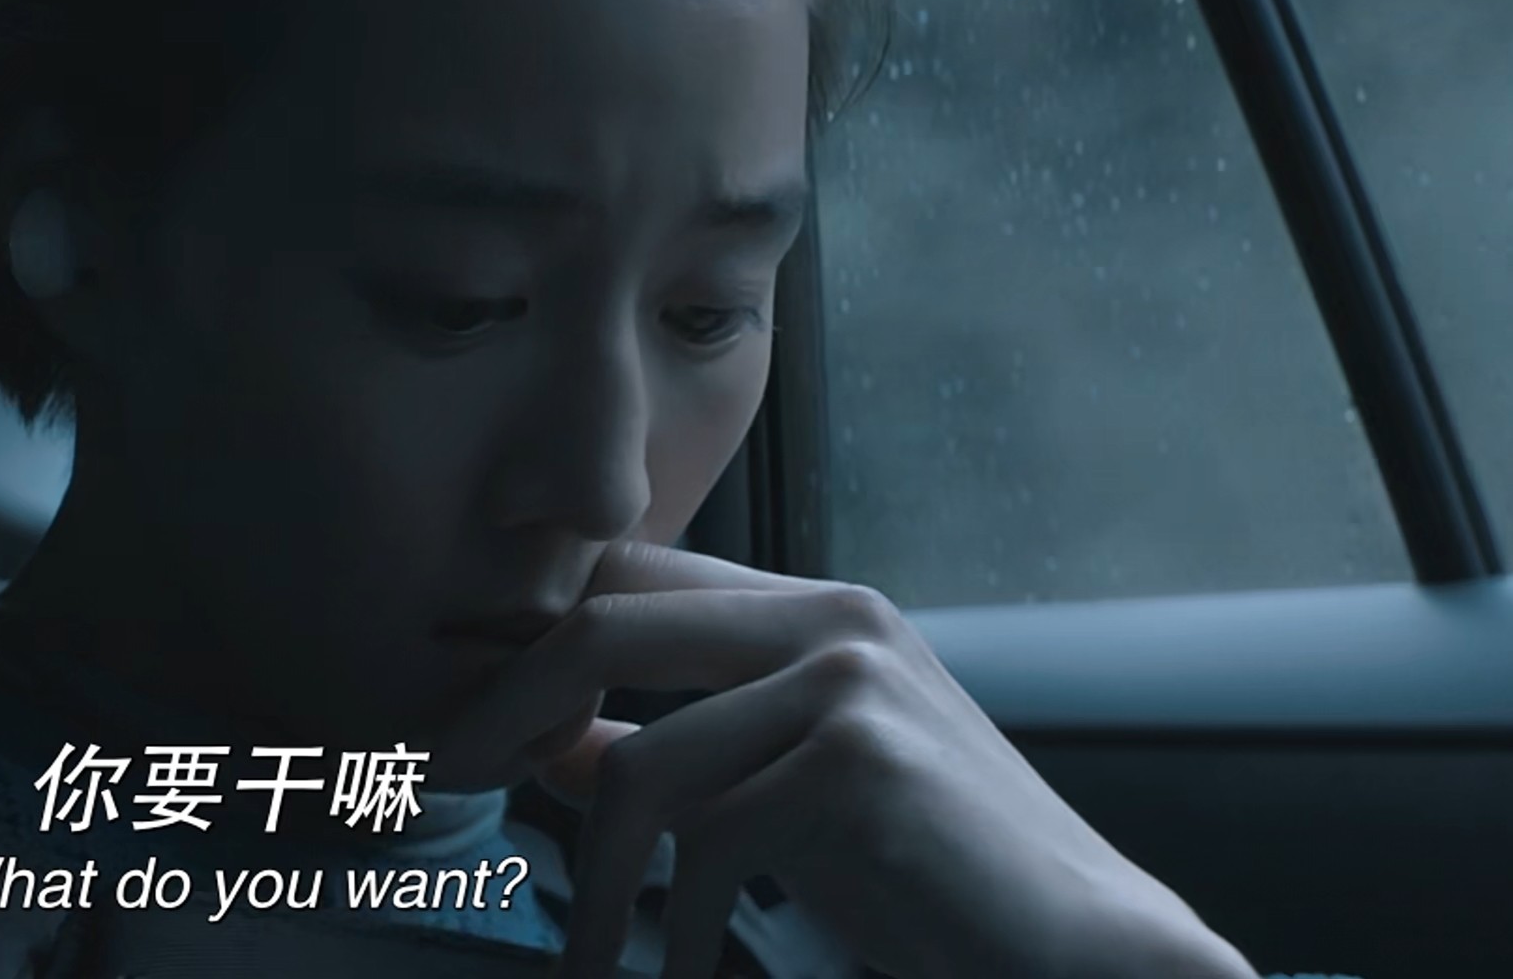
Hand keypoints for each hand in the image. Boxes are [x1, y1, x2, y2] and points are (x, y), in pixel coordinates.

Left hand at [428, 542, 1256, 978]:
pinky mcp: (862, 760)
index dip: (520, 627)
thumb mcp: (781, 799)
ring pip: (639, 765)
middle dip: (496, 706)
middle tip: (431, 780)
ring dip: (588, 887)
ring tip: (582, 969)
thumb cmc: (927, 882)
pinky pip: (706, 845)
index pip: (627, 572)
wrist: (1081, 951)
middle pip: (602, 623)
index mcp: (811, 610)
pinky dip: (673, 934)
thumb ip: (674, 750)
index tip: (443, 702)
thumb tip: (538, 737)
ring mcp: (851, 680)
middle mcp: (832, 617)